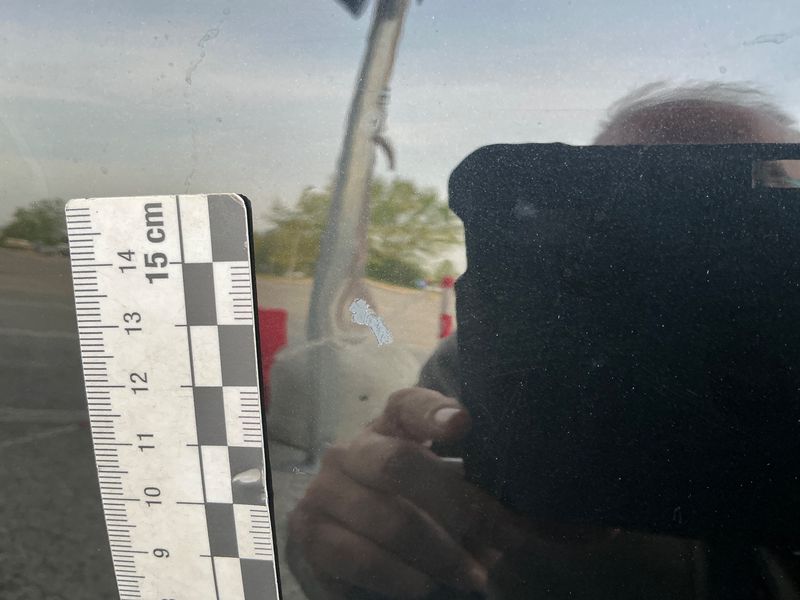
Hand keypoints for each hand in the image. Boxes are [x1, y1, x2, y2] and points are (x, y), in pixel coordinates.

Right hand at [287, 387, 527, 598]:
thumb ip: (470, 489)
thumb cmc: (414, 508)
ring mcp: (323, 489)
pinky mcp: (309, 532)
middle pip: (399, 464)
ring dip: (440, 555)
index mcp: (387, 426)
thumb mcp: (443, 490)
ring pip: (389, 520)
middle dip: (455, 507)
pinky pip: (360, 558)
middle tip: (495, 545)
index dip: (432, 411)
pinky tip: (425, 584)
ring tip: (473, 575)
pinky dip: (402, 577)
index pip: (407, 405)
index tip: (462, 425)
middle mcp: (350, 449)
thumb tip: (515, 523)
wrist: (355, 543)